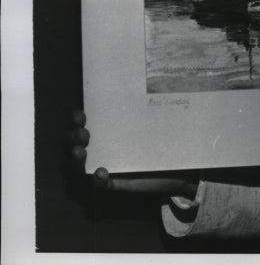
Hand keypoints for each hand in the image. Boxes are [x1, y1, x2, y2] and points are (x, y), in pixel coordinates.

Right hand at [69, 110, 198, 197]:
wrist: (178, 167)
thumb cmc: (164, 138)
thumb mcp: (157, 119)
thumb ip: (153, 104)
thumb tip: (159, 78)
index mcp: (109, 130)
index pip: (85, 124)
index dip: (77, 120)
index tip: (80, 114)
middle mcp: (104, 147)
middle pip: (77, 143)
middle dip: (75, 137)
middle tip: (84, 133)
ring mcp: (107, 166)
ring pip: (80, 165)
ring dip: (76, 158)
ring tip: (81, 153)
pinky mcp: (116, 185)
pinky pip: (101, 186)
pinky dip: (98, 180)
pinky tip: (101, 173)